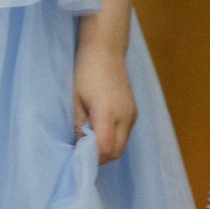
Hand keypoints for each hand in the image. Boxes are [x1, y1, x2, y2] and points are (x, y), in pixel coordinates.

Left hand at [73, 41, 135, 162]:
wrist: (105, 51)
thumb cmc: (85, 72)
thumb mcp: (75, 100)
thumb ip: (78, 125)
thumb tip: (78, 145)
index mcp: (108, 114)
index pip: (106, 149)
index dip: (92, 157)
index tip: (77, 156)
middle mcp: (125, 117)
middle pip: (117, 151)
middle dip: (100, 157)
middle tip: (81, 152)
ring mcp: (132, 114)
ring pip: (122, 144)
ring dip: (107, 147)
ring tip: (88, 141)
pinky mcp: (134, 111)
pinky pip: (125, 133)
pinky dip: (113, 138)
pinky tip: (98, 131)